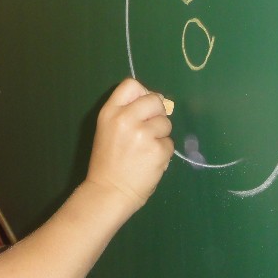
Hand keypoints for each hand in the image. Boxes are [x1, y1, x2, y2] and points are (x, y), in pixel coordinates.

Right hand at [84, 78, 173, 213]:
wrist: (108, 192)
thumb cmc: (108, 161)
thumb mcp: (107, 129)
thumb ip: (126, 112)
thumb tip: (156, 100)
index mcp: (110, 112)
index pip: (131, 84)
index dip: (142, 94)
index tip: (142, 108)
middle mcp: (126, 118)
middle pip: (155, 100)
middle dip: (157, 113)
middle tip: (148, 130)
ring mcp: (143, 134)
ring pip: (166, 122)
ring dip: (161, 135)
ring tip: (146, 150)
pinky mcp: (158, 149)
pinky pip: (169, 143)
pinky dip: (163, 152)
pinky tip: (150, 162)